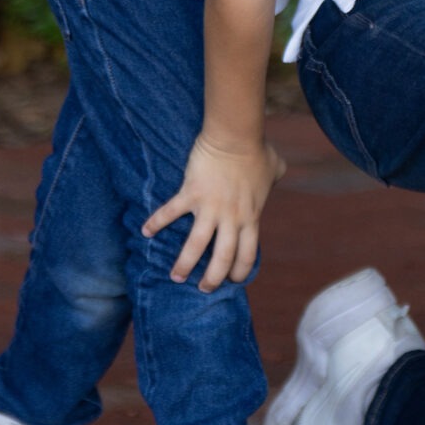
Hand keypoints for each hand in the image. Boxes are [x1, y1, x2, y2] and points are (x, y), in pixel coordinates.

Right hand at [144, 134, 285, 291]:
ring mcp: (210, 208)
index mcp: (251, 216)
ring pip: (196, 246)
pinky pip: (170, 213)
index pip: (247, 254)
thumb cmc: (256, 149)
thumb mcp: (275, 167)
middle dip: (212, 279)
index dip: (239, 271)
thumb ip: (276, 175)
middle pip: (222, 258)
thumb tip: (278, 172)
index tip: (232, 281)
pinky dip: (155, 223)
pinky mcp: (191, 194)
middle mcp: (231, 218)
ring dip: (184, 264)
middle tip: (203, 288)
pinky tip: (145, 232)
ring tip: (175, 276)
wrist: (235, 135)